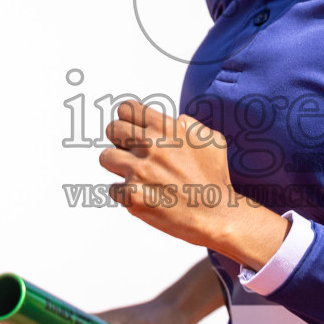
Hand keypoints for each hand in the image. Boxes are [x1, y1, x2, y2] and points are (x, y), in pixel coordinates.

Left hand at [97, 99, 288, 268]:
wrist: (217, 215)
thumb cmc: (215, 178)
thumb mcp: (211, 140)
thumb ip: (190, 124)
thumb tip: (177, 120)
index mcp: (165, 128)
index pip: (127, 109)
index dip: (130, 120)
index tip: (135, 131)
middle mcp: (149, 145)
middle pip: (112, 129)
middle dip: (121, 141)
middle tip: (134, 154)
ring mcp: (138, 170)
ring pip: (106, 157)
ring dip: (118, 166)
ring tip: (136, 175)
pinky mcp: (131, 196)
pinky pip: (113, 189)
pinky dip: (125, 194)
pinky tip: (144, 197)